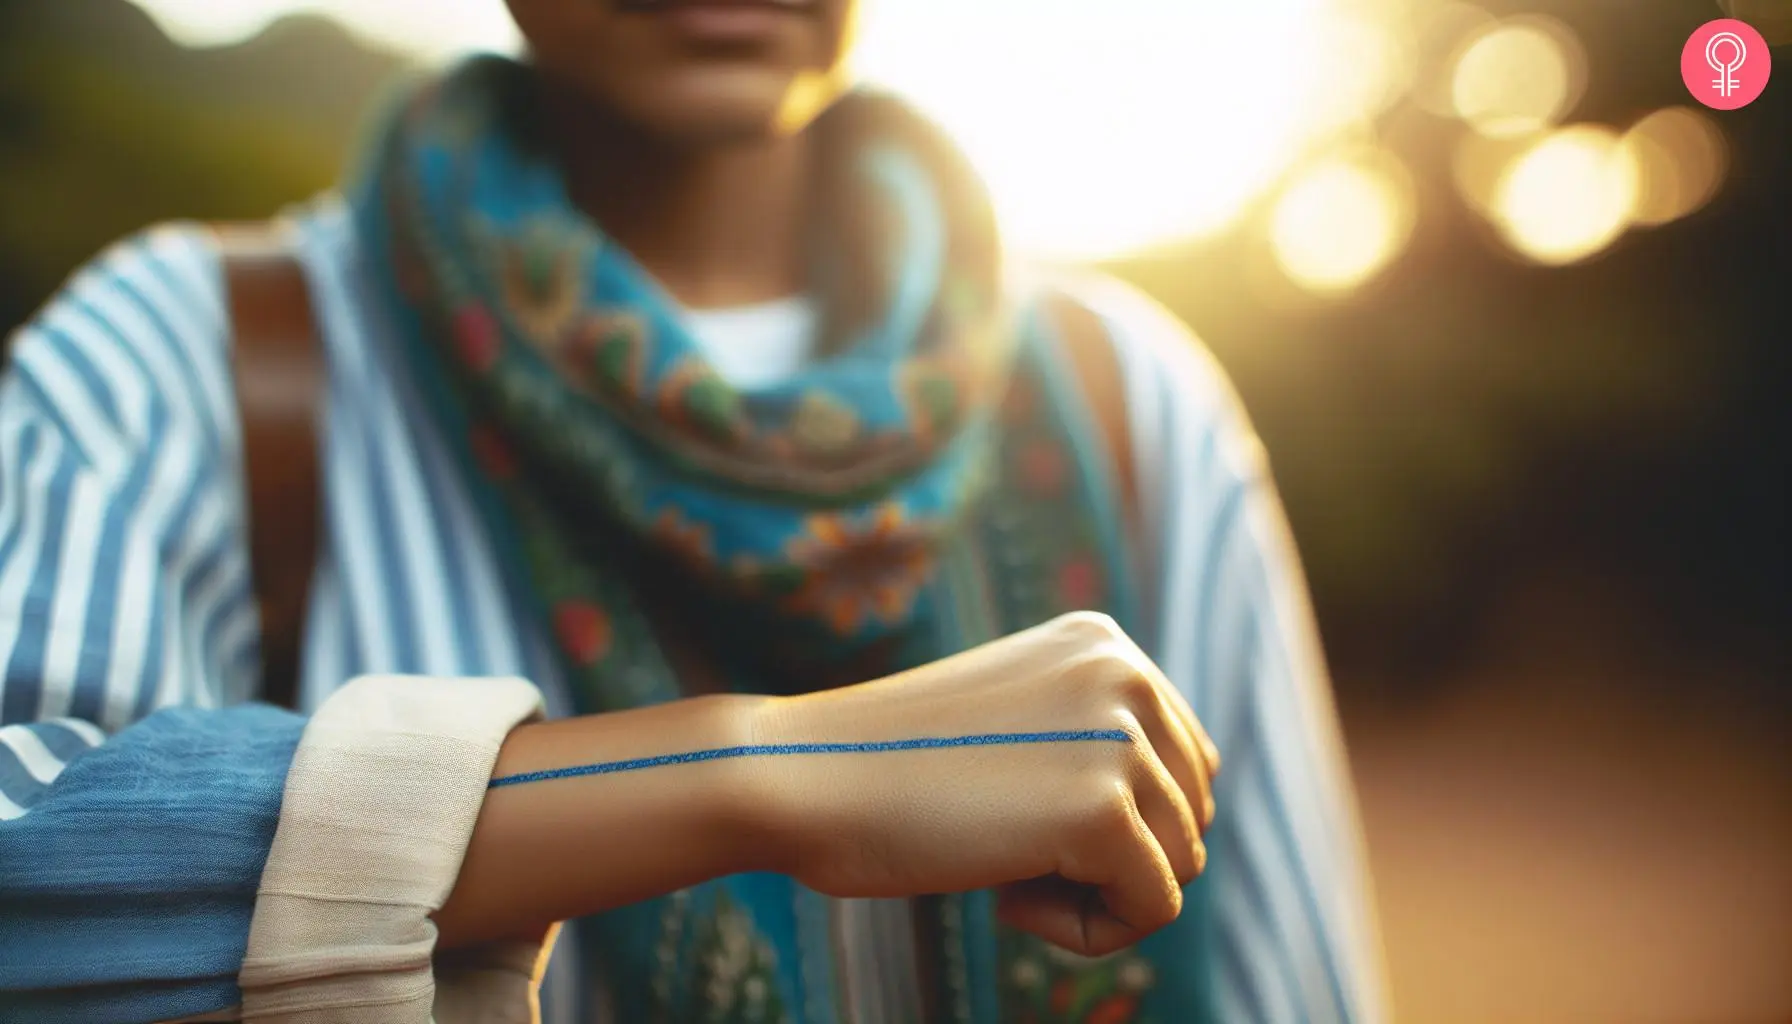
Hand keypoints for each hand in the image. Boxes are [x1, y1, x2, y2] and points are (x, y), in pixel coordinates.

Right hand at [750, 611, 1219, 956]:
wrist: (801, 778)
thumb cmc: (891, 768)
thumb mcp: (1015, 722)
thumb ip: (1095, 740)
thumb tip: (1188, 826)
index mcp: (1107, 643)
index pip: (1188, 763)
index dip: (1117, 820)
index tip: (1019, 811)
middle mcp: (1127, 672)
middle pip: (1191, 815)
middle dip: (1114, 859)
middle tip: (1007, 846)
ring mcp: (1120, 737)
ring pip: (1180, 867)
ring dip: (1094, 894)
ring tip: (1001, 864)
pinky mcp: (1104, 810)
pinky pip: (1152, 911)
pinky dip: (1085, 933)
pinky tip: (1004, 899)